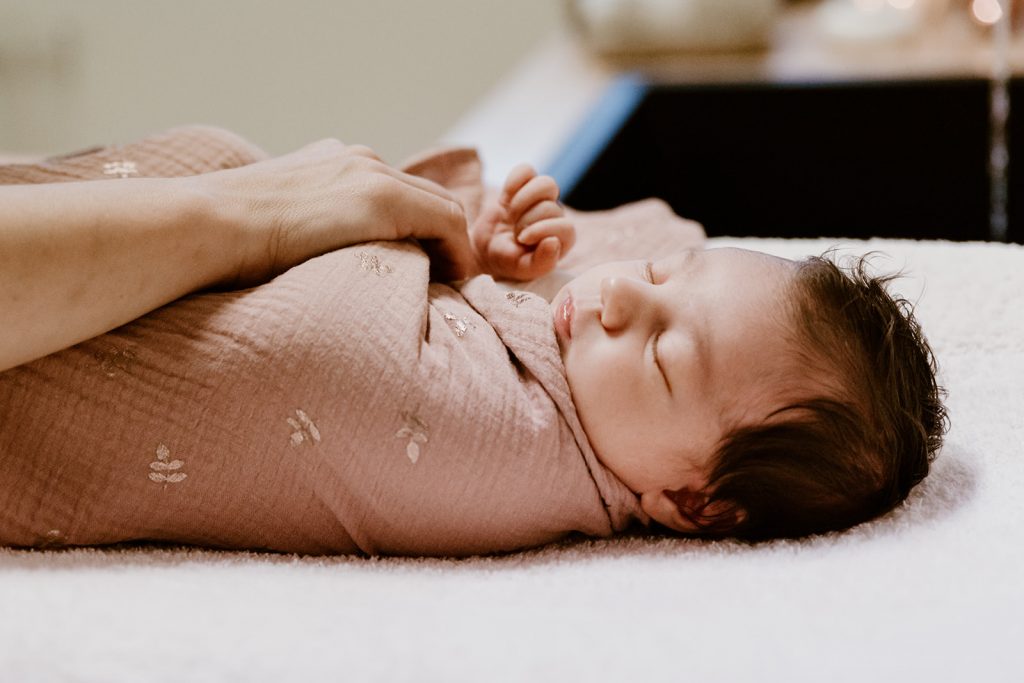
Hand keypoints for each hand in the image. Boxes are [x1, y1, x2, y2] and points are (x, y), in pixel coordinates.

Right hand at [195, 139, 472, 285]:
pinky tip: (453, 281)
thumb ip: (310, 232)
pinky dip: (458, 252)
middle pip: (428, 198)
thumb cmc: (227, 240)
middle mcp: (359, 160)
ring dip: (454, 248)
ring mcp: (371, 174)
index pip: (397, 193)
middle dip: (445, 238)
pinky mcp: (380, 197)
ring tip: (450, 286)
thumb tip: (315, 267)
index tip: (424, 266)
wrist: (206, 224)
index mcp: (334, 164)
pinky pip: (447, 223)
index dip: (421, 231)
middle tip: (446, 279)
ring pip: (443, 208)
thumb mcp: (278, 226)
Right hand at [470, 164, 574, 280]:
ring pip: (546, 183)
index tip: (522, 240)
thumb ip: (541, 263)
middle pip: (551, 207)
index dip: (541, 231)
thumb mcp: (522, 269)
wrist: (486, 248)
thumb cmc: (508, 261)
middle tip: (514, 233)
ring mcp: (542, 198)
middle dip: (526, 220)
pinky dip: (514, 182)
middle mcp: (557, 216)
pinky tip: (505, 199)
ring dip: (523, 200)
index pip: (566, 227)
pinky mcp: (525, 184)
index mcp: (563, 239)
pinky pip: (526, 170)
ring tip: (511, 215)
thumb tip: (553, 242)